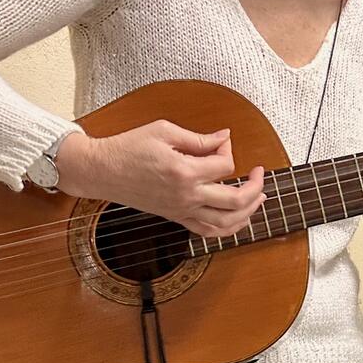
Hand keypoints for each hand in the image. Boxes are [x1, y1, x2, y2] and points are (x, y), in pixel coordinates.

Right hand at [55, 124, 266, 236]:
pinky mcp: (176, 217)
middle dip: (255, 185)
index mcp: (184, 171)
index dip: (228, 148)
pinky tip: (238, 218)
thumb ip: (199, 138)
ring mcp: (181, 210)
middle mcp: (186, 196)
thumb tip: (225, 138)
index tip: (221, 140)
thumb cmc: (128, 147)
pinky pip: (208, 231)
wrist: (102, 170)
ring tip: (259, 198)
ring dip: (249, 212)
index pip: (225, 164)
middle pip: (236, 199)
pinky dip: (228, 228)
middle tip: (259, 173)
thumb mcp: (164, 131)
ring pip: (226, 223)